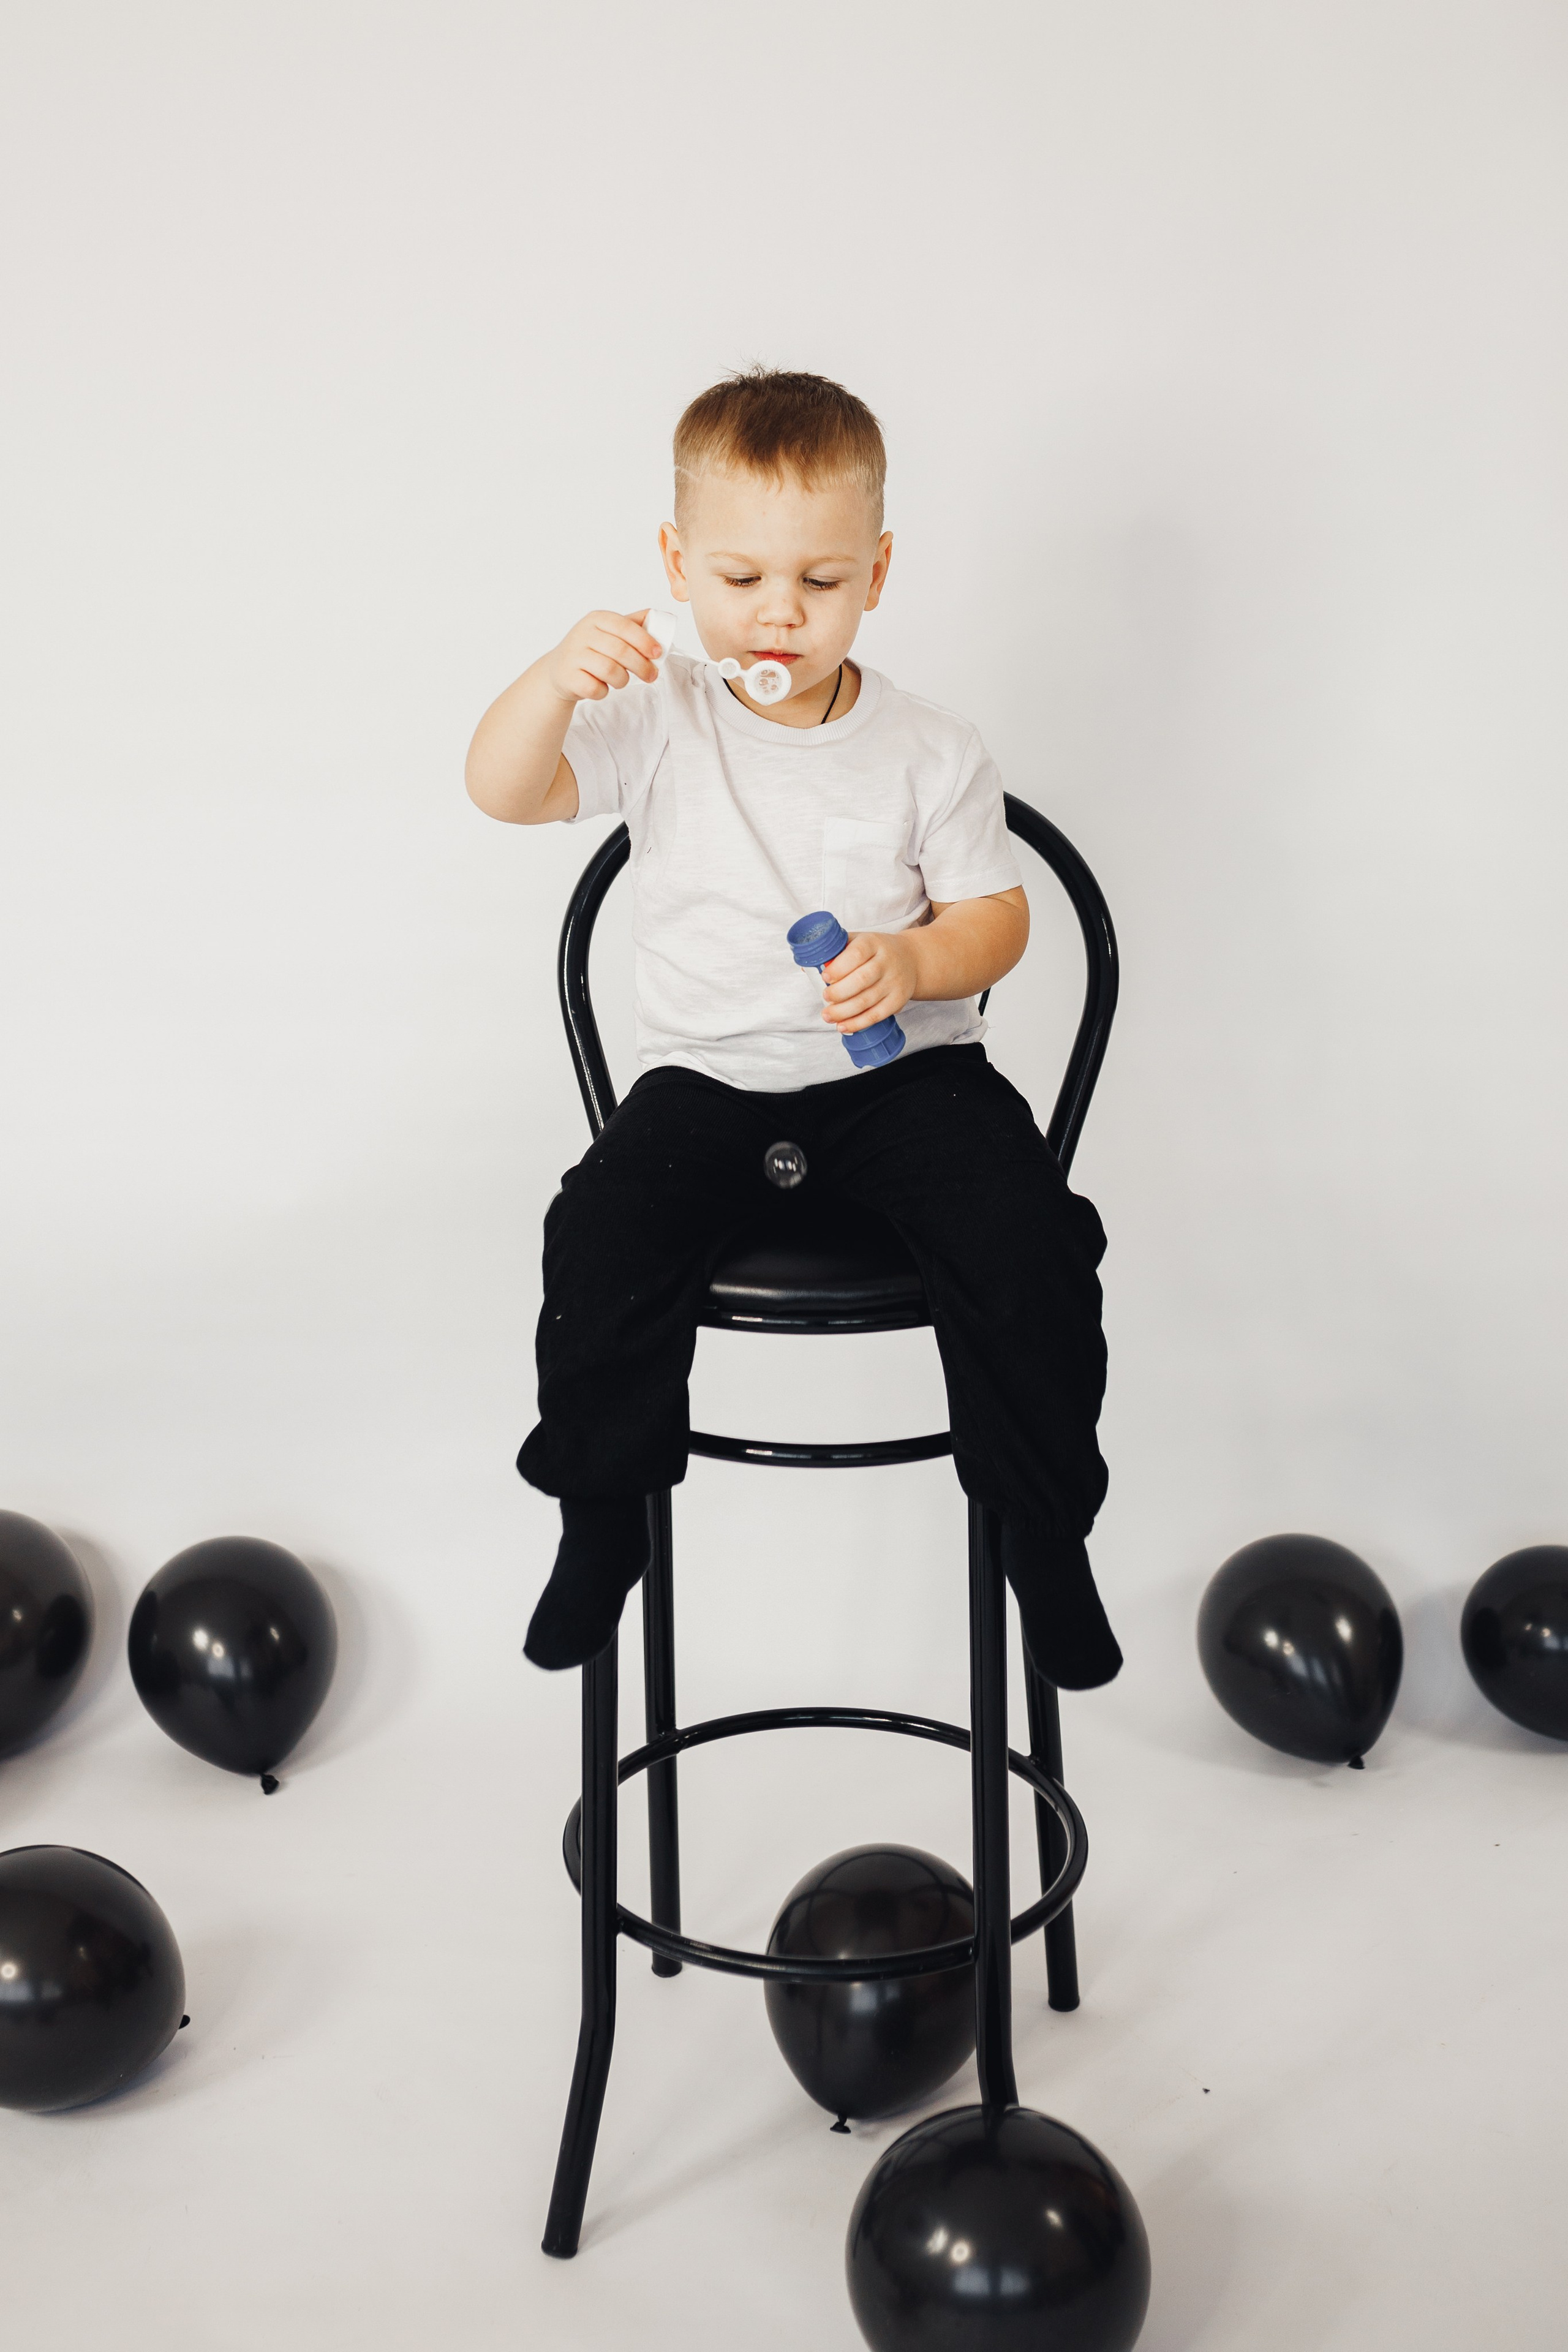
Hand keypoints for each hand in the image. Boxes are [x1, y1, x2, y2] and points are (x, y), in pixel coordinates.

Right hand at [545, 609, 661, 704]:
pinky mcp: (568, 677)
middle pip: (620, 651)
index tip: (658, 653)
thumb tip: (662, 616)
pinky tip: (601, 686)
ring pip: (610, 671)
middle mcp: (582, 634)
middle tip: (651, 676)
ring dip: (623, 680)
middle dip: (641, 666)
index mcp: (597, 619)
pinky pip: (596, 688)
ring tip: (621, 680)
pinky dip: (604, 692)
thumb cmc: (591, 650)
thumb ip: (633, 624)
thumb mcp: (609, 632)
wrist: (558, 670)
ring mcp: (573, 655)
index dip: (644, 641)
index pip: (625, 626)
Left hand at [821, 931, 919, 1033]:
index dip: (839, 967)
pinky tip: (842, 1026)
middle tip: (825, 997)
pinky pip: (877, 1015)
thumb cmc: (876, 951)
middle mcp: (886, 962)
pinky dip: (858, 1023)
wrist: (911, 959)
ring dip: (844, 1011)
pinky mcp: (898, 1000)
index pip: (857, 954)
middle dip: (839, 992)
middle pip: (862, 980)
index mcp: (873, 943)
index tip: (824, 977)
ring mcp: (894, 982)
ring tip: (827, 1015)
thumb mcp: (859, 941)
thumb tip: (807, 968)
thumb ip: (835, 952)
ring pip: (867, 1000)